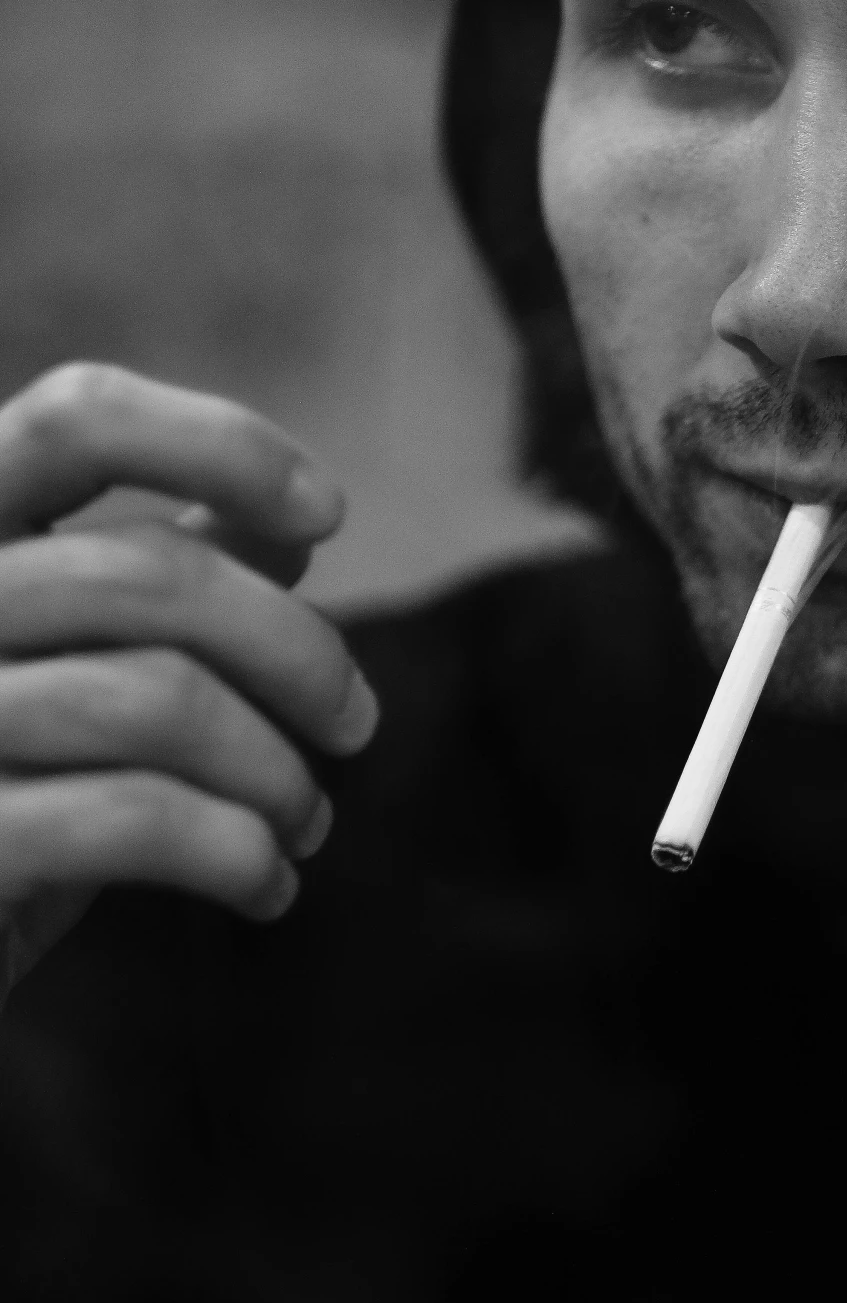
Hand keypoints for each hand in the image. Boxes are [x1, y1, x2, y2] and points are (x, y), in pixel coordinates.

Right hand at [0, 364, 378, 1005]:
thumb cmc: (1, 787)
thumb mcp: (70, 669)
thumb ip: (156, 584)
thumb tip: (291, 523)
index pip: (78, 418)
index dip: (219, 445)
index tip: (330, 510)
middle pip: (152, 572)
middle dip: (296, 651)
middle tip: (355, 724)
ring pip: (156, 700)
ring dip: (273, 769)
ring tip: (305, 822)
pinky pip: (131, 818)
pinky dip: (234, 850)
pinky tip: (265, 884)